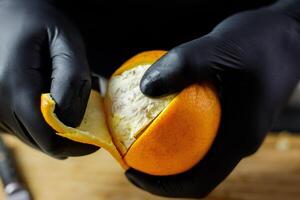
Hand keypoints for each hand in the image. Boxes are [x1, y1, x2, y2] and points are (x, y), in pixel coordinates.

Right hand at [0, 0, 97, 157]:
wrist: (10, 11)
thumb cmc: (40, 21)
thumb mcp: (66, 42)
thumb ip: (70, 80)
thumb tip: (71, 120)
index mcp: (14, 83)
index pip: (44, 135)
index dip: (73, 145)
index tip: (94, 143)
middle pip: (38, 140)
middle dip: (67, 139)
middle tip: (89, 124)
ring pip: (30, 136)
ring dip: (56, 131)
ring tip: (70, 106)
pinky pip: (23, 127)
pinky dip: (43, 124)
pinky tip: (54, 105)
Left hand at [126, 2, 299, 197]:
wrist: (290, 34)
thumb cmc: (262, 40)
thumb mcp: (221, 46)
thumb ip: (183, 65)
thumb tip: (145, 89)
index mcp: (239, 138)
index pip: (198, 183)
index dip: (163, 187)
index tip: (132, 172)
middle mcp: (238, 140)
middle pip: (194, 172)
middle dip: (159, 171)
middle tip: (128, 153)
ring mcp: (235, 128)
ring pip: (196, 152)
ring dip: (166, 150)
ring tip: (138, 135)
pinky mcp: (231, 114)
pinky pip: (200, 131)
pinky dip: (177, 129)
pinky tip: (160, 110)